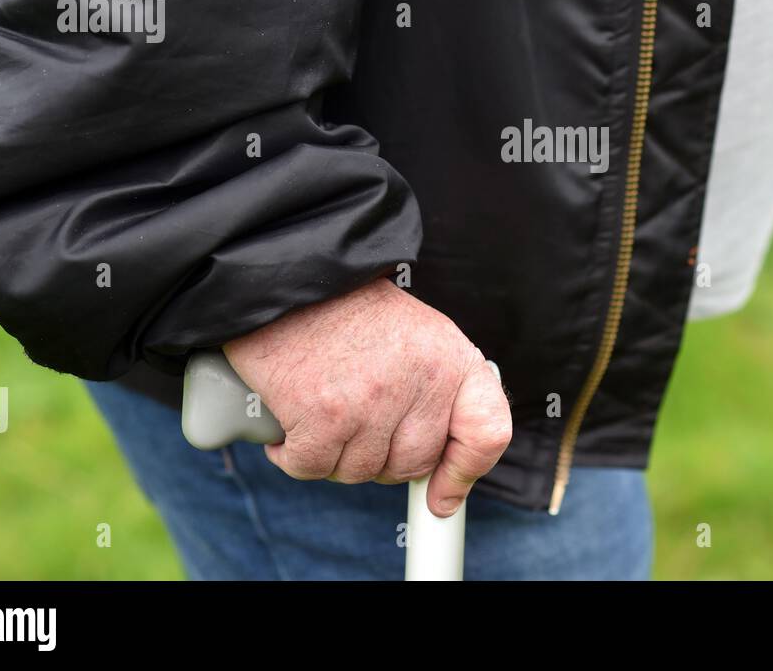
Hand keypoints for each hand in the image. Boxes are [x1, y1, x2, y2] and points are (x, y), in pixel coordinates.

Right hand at [223, 278, 510, 516]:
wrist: (285, 279)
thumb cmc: (348, 312)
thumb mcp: (416, 336)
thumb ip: (437, 395)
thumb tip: (443, 479)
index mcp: (452, 358)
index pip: (487, 431)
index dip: (466, 471)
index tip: (442, 494)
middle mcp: (421, 380)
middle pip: (414, 463)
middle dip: (382, 458)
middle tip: (356, 424)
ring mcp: (373, 401)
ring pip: (361, 471)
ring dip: (335, 455)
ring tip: (323, 410)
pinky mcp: (324, 416)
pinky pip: (313, 467)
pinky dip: (294, 454)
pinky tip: (290, 423)